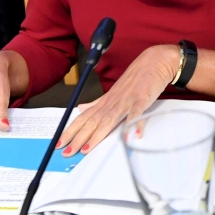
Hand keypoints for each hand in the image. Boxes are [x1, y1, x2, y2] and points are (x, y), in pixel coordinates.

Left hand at [56, 45, 178, 156]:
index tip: (59, 143)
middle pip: (93, 121)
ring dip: (98, 134)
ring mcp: (127, 100)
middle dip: (79, 137)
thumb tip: (80, 107)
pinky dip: (134, 124)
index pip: (84, 117)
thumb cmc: (136, 77)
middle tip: (67, 152)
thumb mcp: (114, 91)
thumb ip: (97, 102)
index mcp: (106, 101)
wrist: (154, 62)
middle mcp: (113, 102)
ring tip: (87, 149)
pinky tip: (132, 136)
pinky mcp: (142, 99)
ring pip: (109, 119)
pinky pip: (137, 113)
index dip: (71, 130)